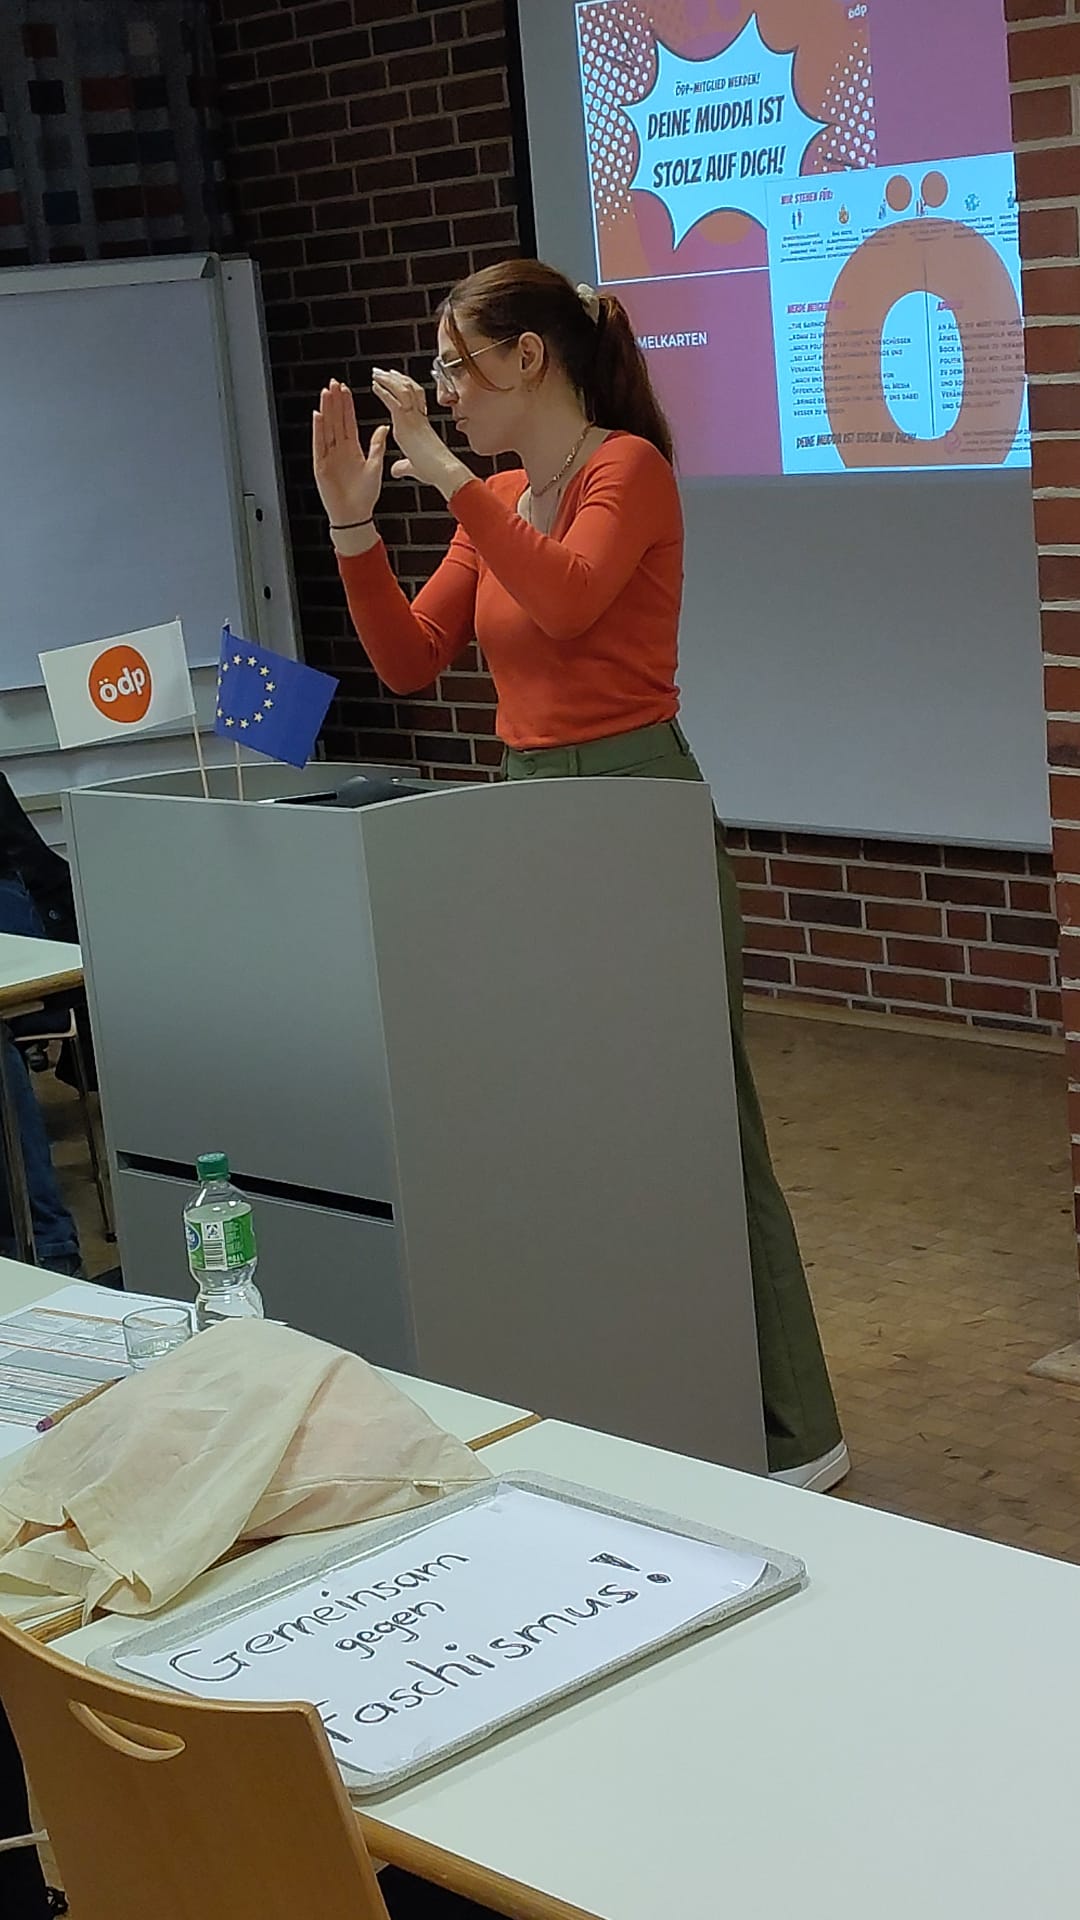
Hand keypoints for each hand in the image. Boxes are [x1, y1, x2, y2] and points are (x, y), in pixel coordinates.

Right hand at [312, 379, 387, 525]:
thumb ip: (377, 445)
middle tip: (334, 382)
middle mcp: (339, 450)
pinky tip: (318, 415)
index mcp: (352, 449)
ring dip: (326, 410)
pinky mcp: (321, 466)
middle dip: (335, 402)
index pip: (348, 421)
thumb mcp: (375, 466)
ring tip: (326, 392)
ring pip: (327, 428)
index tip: (346, 389)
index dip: (347, 405)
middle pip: (336, 420)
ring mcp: (328, 456)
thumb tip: (383, 427)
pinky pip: (319, 444)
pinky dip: (318, 430)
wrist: (356, 515)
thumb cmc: (365, 495)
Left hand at [372, 367, 469, 497]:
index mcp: (421, 424)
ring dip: (387, 380)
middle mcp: (417, 417)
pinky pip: (394, 400)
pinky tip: (375, 385)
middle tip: (382, 371)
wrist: (442, 469)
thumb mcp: (415, 468)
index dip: (405, 386)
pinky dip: (384, 391)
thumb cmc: (433, 470)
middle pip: (408, 389)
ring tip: (376, 373)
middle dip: (395, 378)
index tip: (395, 379)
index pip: (414, 398)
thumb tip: (397, 470)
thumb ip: (404, 467)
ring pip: (402, 390)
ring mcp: (413, 417)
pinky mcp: (407, 422)